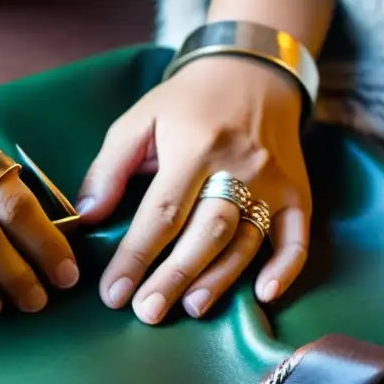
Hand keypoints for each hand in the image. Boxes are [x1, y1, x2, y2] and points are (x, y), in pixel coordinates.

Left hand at [77, 57, 311, 323]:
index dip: (136, 256)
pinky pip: (296, 237)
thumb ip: (109, 168)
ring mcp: (273, 182)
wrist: (253, 72)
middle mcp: (238, 166)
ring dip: (219, 280)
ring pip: (246, 241)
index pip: (161, 212)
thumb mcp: (138, 120)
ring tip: (189, 308)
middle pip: (205, 233)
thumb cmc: (186, 103)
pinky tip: (264, 295)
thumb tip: (86, 218)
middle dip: (174, 276)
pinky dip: (285, 269)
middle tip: (146, 312)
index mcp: (194, 147)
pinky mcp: (298, 193)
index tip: (112, 292)